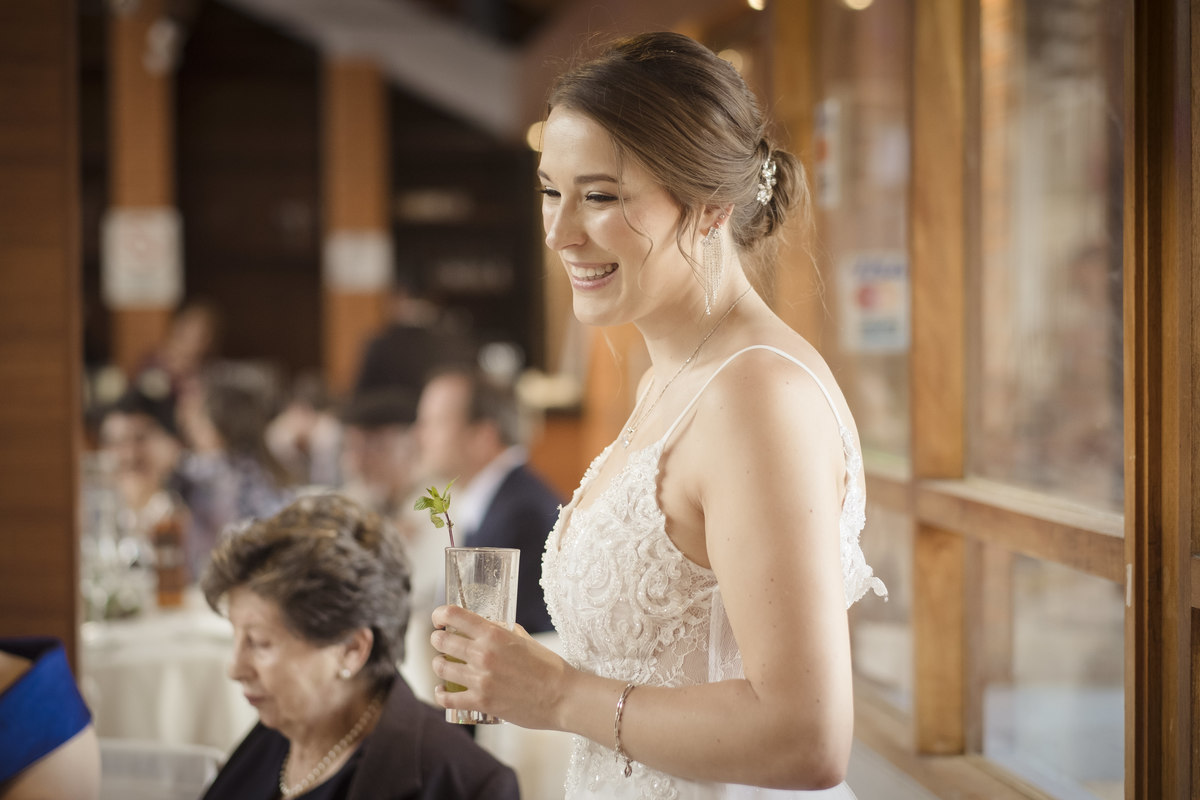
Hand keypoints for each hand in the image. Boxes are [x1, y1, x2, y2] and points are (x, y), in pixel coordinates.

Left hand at [430, 604, 571, 730]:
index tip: (439, 619)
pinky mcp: (481, 702)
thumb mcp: (525, 640)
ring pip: (441, 668)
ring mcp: (480, 679)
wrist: (562, 697)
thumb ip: (504, 632)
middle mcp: (483, 654)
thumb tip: (489, 626)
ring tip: (443, 666)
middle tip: (441, 643)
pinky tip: (443, 691)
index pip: (453, 615)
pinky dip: (441, 694)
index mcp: (494, 634)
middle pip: (441, 642)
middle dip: (438, 640)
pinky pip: (447, 699)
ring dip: (439, 665)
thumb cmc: (549, 667)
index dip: (440, 615)